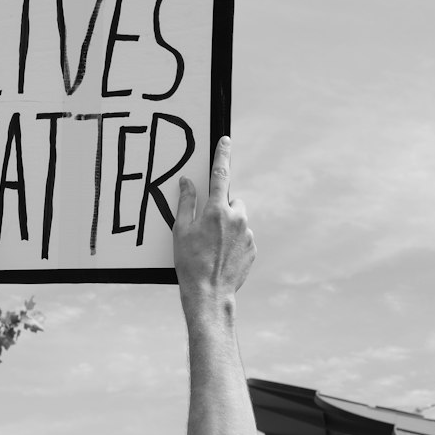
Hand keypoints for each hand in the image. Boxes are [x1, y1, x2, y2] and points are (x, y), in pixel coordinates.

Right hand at [173, 138, 255, 306]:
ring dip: (229, 226)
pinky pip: (244, 237)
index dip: (222, 155)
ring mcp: (247, 233)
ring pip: (239, 219)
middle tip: (207, 226)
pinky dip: (235, 242)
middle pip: (231, 200)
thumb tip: (187, 181)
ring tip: (214, 247)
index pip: (220, 174)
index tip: (226, 140)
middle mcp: (236, 218)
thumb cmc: (189, 263)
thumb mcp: (180, 230)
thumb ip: (186, 202)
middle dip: (222, 207)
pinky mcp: (253, 248)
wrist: (209, 294)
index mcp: (216, 210)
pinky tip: (222, 256)